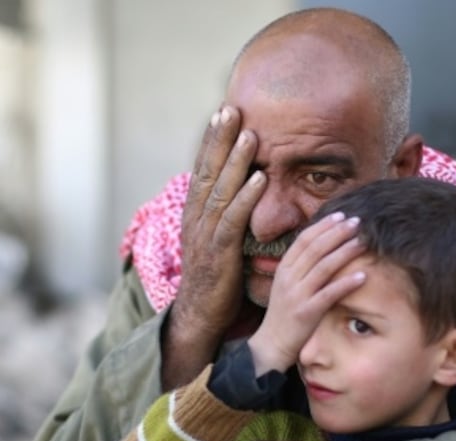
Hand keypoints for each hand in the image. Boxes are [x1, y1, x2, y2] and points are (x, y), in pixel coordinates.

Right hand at [162, 106, 266, 388]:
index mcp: (195, 213)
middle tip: (230, 109)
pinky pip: (232, 220)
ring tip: (248, 135)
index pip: (204, 169)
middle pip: (207, 171)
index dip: (212, 141)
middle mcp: (195, 219)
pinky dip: (246, 198)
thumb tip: (240, 190)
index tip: (223, 112)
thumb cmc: (215, 278)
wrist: (199, 316)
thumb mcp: (218, 239)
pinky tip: (260, 179)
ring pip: (220, 190)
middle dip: (219, 139)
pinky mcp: (219, 253)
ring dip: (234, 161)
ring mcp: (204, 235)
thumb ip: (226, 214)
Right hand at [247, 213, 365, 374]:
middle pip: (315, 248)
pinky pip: (329, 294)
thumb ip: (300, 267)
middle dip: (337, 233)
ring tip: (363, 242)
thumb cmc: (284, 314)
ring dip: (344, 252)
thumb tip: (321, 246)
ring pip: (323, 267)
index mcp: (284, 268)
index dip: (323, 226)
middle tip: (356, 222)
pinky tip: (363, 275)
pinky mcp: (306, 312)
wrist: (272, 344)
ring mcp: (297, 294)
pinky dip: (346, 283)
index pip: (303, 240)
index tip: (340, 216)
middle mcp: (289, 278)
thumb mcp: (287, 285)